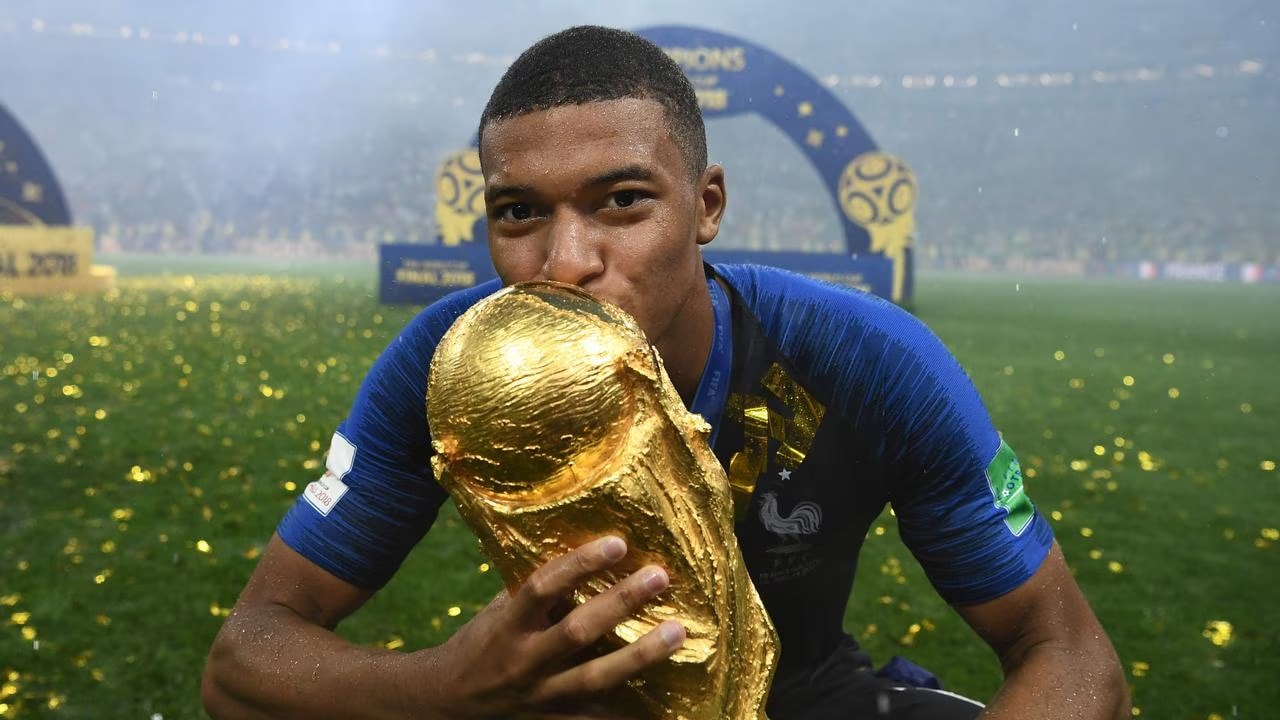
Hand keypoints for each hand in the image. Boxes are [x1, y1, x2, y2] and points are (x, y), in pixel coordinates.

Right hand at [423, 536, 684, 718]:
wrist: (448, 700)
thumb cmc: (484, 642)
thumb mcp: (503, 611)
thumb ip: (540, 592)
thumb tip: (591, 555)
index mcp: (509, 625)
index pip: (542, 586)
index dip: (579, 564)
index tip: (617, 543)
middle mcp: (524, 660)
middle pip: (577, 631)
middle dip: (621, 603)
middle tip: (659, 576)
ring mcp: (542, 696)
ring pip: (595, 677)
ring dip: (639, 655)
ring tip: (676, 632)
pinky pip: (596, 718)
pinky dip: (629, 714)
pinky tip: (663, 704)